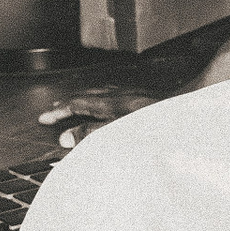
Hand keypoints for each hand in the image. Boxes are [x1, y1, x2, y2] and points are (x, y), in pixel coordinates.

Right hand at [37, 85, 165, 146]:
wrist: (184, 108)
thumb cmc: (154, 122)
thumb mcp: (117, 132)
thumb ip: (91, 134)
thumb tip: (67, 137)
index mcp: (108, 103)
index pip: (76, 105)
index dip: (59, 112)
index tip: (44, 118)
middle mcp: (117, 95)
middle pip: (85, 95)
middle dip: (67, 104)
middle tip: (53, 110)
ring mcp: (129, 94)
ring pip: (98, 93)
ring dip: (82, 99)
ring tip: (74, 104)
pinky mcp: (141, 97)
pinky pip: (111, 93)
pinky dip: (99, 97)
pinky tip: (106, 102)